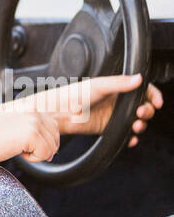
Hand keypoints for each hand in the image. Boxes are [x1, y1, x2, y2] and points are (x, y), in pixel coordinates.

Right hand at [0, 105, 60, 164]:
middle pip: (56, 138)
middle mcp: (34, 112)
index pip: (54, 126)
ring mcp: (33, 122)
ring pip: (52, 148)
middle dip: (42, 149)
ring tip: (16, 148)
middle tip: (20, 148)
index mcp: (31, 109)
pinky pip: (45, 154)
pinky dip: (32, 159)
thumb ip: (33, 129)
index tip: (27, 145)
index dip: (45, 141)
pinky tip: (16, 151)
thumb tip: (53, 147)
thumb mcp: (14, 127)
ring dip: (36, 154)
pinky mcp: (31, 134)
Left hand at [15, 73, 161, 145]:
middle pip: (142, 106)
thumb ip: (119, 83)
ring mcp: (114, 115)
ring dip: (140, 125)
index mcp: (117, 88)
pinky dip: (131, 138)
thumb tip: (139, 78)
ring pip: (136, 121)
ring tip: (135, 126)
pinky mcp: (108, 129)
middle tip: (141, 113)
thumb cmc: (75, 94)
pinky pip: (125, 135)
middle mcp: (118, 101)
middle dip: (147, 111)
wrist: (59, 112)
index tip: (156, 102)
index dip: (152, 95)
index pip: (142, 90)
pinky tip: (130, 138)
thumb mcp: (99, 85)